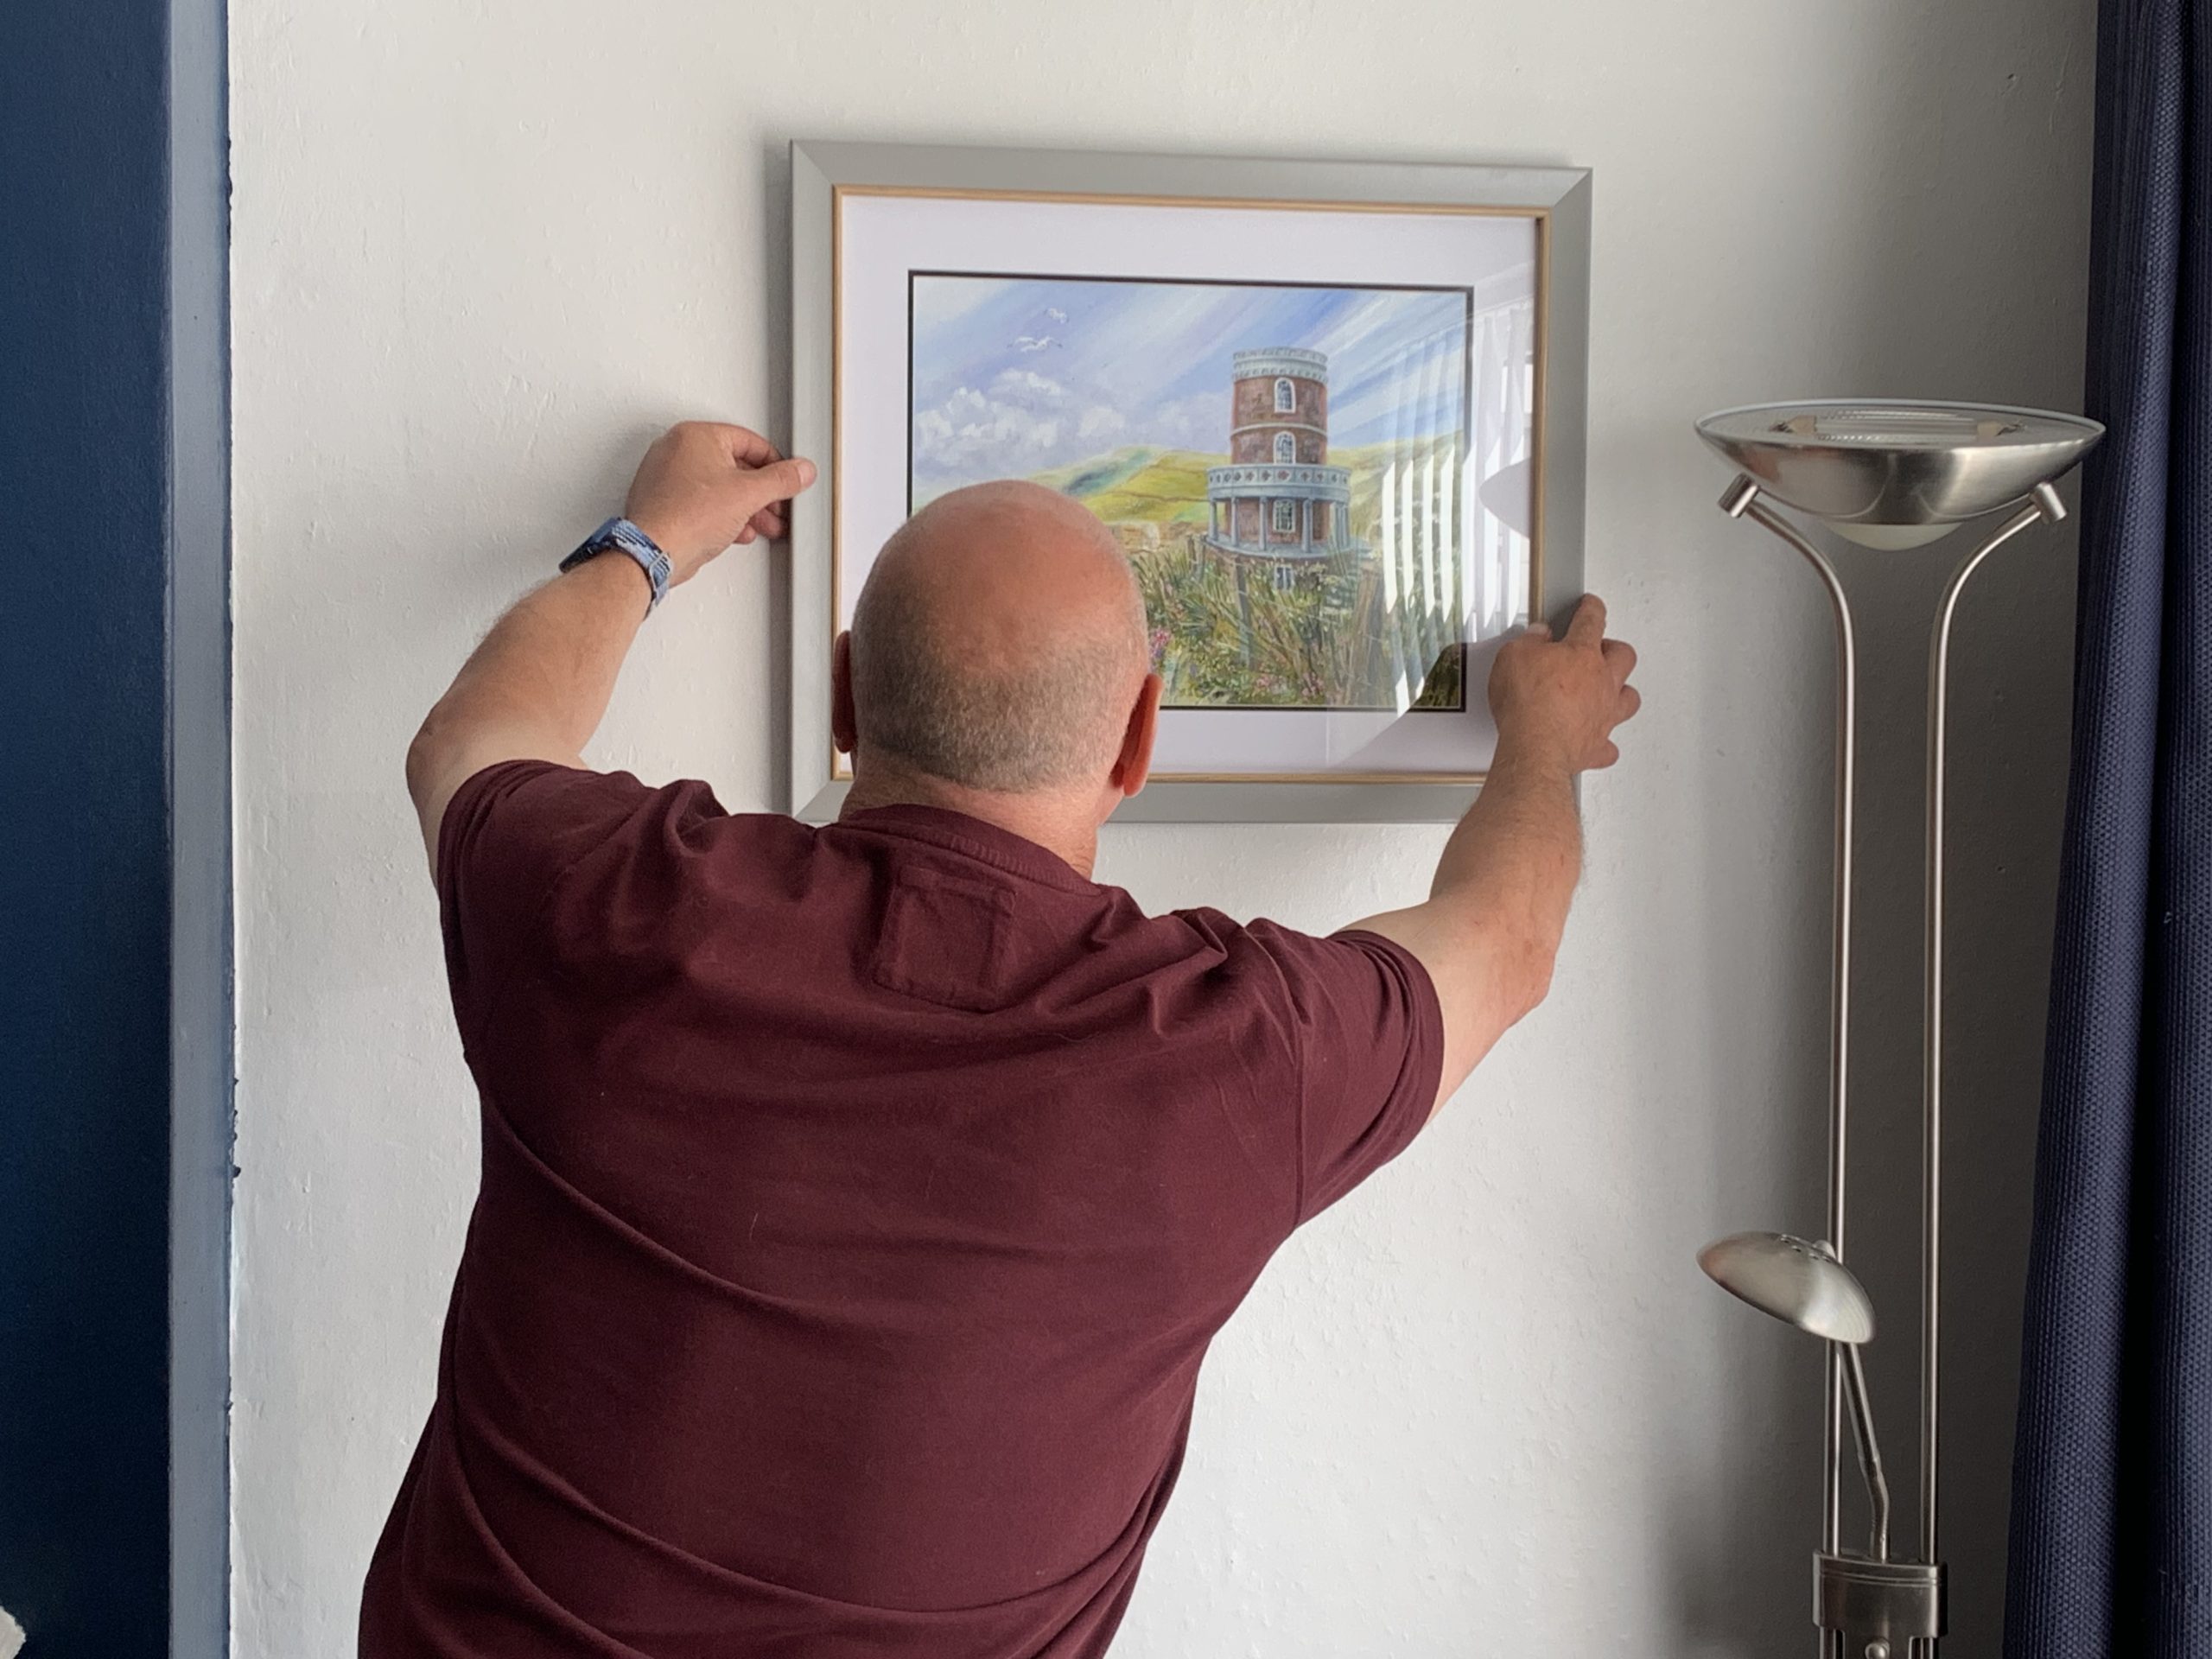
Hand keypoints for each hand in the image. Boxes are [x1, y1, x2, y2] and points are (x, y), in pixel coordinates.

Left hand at [622, 421, 817, 584]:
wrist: (654, 552)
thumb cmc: (686, 517)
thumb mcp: (749, 494)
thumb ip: (781, 480)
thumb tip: (800, 471)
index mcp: (695, 436)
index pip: (749, 441)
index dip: (775, 464)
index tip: (788, 479)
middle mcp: (677, 450)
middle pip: (734, 465)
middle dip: (761, 493)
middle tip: (777, 506)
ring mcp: (667, 477)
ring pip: (718, 487)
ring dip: (745, 507)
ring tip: (763, 524)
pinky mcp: (664, 502)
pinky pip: (701, 503)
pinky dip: (722, 515)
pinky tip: (736, 531)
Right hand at [1488, 594, 1639, 772]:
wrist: (1534, 748)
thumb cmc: (1527, 703)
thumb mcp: (1514, 656)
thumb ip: (1529, 642)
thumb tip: (1536, 636)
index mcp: (1582, 653)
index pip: (1592, 620)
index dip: (1591, 608)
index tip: (1591, 605)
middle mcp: (1601, 682)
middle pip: (1623, 655)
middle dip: (1614, 648)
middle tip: (1602, 647)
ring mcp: (1603, 714)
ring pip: (1629, 698)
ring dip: (1622, 692)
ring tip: (1612, 689)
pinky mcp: (1596, 746)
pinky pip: (1609, 745)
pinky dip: (1605, 742)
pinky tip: (1600, 739)